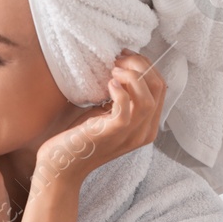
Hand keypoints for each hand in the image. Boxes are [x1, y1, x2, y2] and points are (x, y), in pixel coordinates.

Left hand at [35, 51, 165, 184]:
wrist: (62, 165)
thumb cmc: (81, 136)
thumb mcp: (106, 113)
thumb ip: (121, 97)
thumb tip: (122, 67)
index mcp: (146, 125)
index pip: (161, 88)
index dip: (146, 66)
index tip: (125, 56)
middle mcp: (144, 132)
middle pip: (158, 88)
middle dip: (141, 66)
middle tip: (118, 59)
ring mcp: (130, 134)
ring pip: (148, 98)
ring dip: (131, 77)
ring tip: (112, 71)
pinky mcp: (113, 133)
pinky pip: (126, 109)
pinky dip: (120, 91)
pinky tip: (108, 84)